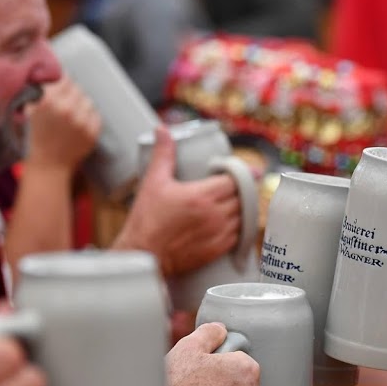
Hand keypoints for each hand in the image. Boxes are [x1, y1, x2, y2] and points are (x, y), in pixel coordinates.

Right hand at [25, 76, 100, 171]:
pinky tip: (78, 126)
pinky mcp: (92, 131)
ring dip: (81, 106)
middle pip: (77, 88)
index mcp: (48, 100)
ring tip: (72, 117)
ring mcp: (81, 120)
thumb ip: (39, 91)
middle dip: (72, 95)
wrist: (48, 164)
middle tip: (65, 105)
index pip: (64, 78)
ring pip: (88, 101)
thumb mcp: (30, 110)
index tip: (61, 89)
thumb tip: (49, 75)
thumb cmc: (36, 137)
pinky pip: (96, 115)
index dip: (62, 84)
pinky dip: (89, 118)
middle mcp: (66, 108)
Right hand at [112, 126, 241, 275]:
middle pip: (241, 197)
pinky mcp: (217, 251)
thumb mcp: (153, 182)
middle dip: (237, 191)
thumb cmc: (146, 220)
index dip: (235, 174)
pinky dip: (236, 228)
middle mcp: (214, 215)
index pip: (234, 180)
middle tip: (229, 187)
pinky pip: (238, 236)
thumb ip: (163, 154)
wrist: (144, 255)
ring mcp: (218, 234)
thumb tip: (162, 130)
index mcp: (202, 195)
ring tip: (229, 204)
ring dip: (239, 209)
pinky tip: (227, 223)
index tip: (231, 173)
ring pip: (242, 216)